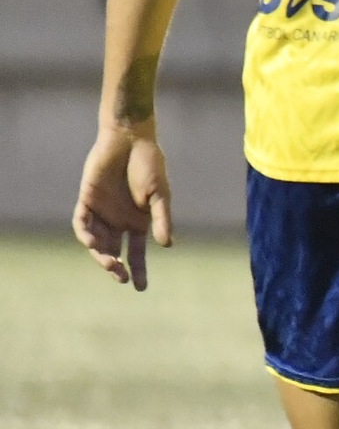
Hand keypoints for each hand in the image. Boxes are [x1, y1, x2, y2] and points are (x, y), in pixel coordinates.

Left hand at [74, 123, 172, 290]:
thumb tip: (166, 246)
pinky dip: (85, 234)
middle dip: (116, 267)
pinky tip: (92, 241)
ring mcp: (102, 212)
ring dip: (101, 254)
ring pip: (97, 242)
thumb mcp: (160, 195)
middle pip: (114, 252)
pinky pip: (82, 223)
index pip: (137, 253)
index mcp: (140, 222)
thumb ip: (161, 219)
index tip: (141, 288)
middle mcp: (119, 221)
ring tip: (110, 261)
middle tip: (121, 275)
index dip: (140, 271)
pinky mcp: (87, 200)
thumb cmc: (149, 165)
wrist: (129, 139)